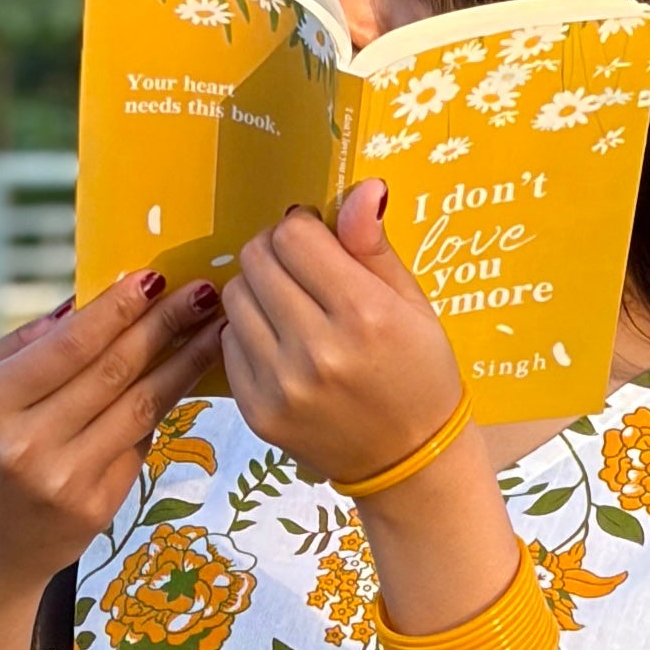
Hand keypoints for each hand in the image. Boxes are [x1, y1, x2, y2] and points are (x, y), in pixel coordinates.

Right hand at [0, 268, 221, 616]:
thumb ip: (19, 345)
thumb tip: (81, 301)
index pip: (68, 348)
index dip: (116, 309)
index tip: (152, 277)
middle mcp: (28, 447)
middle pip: (114, 372)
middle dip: (165, 325)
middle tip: (203, 291)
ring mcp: (68, 481)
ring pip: (141, 407)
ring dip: (185, 362)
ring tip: (214, 328)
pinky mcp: (98, 508)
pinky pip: (140, 442)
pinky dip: (164, 405)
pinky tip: (186, 374)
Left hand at [227, 186, 519, 649]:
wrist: (408, 462)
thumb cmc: (419, 374)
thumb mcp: (413, 305)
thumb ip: (375, 247)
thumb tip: (362, 187)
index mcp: (364, 315)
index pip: (293, 235)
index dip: (303, 230)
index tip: (319, 245)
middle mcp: (318, 350)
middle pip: (258, 260)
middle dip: (277, 255)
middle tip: (302, 272)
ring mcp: (282, 385)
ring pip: (235, 296)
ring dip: (259, 291)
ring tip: (292, 309)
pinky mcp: (258, 411)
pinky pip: (229, 343)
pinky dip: (250, 333)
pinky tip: (282, 345)